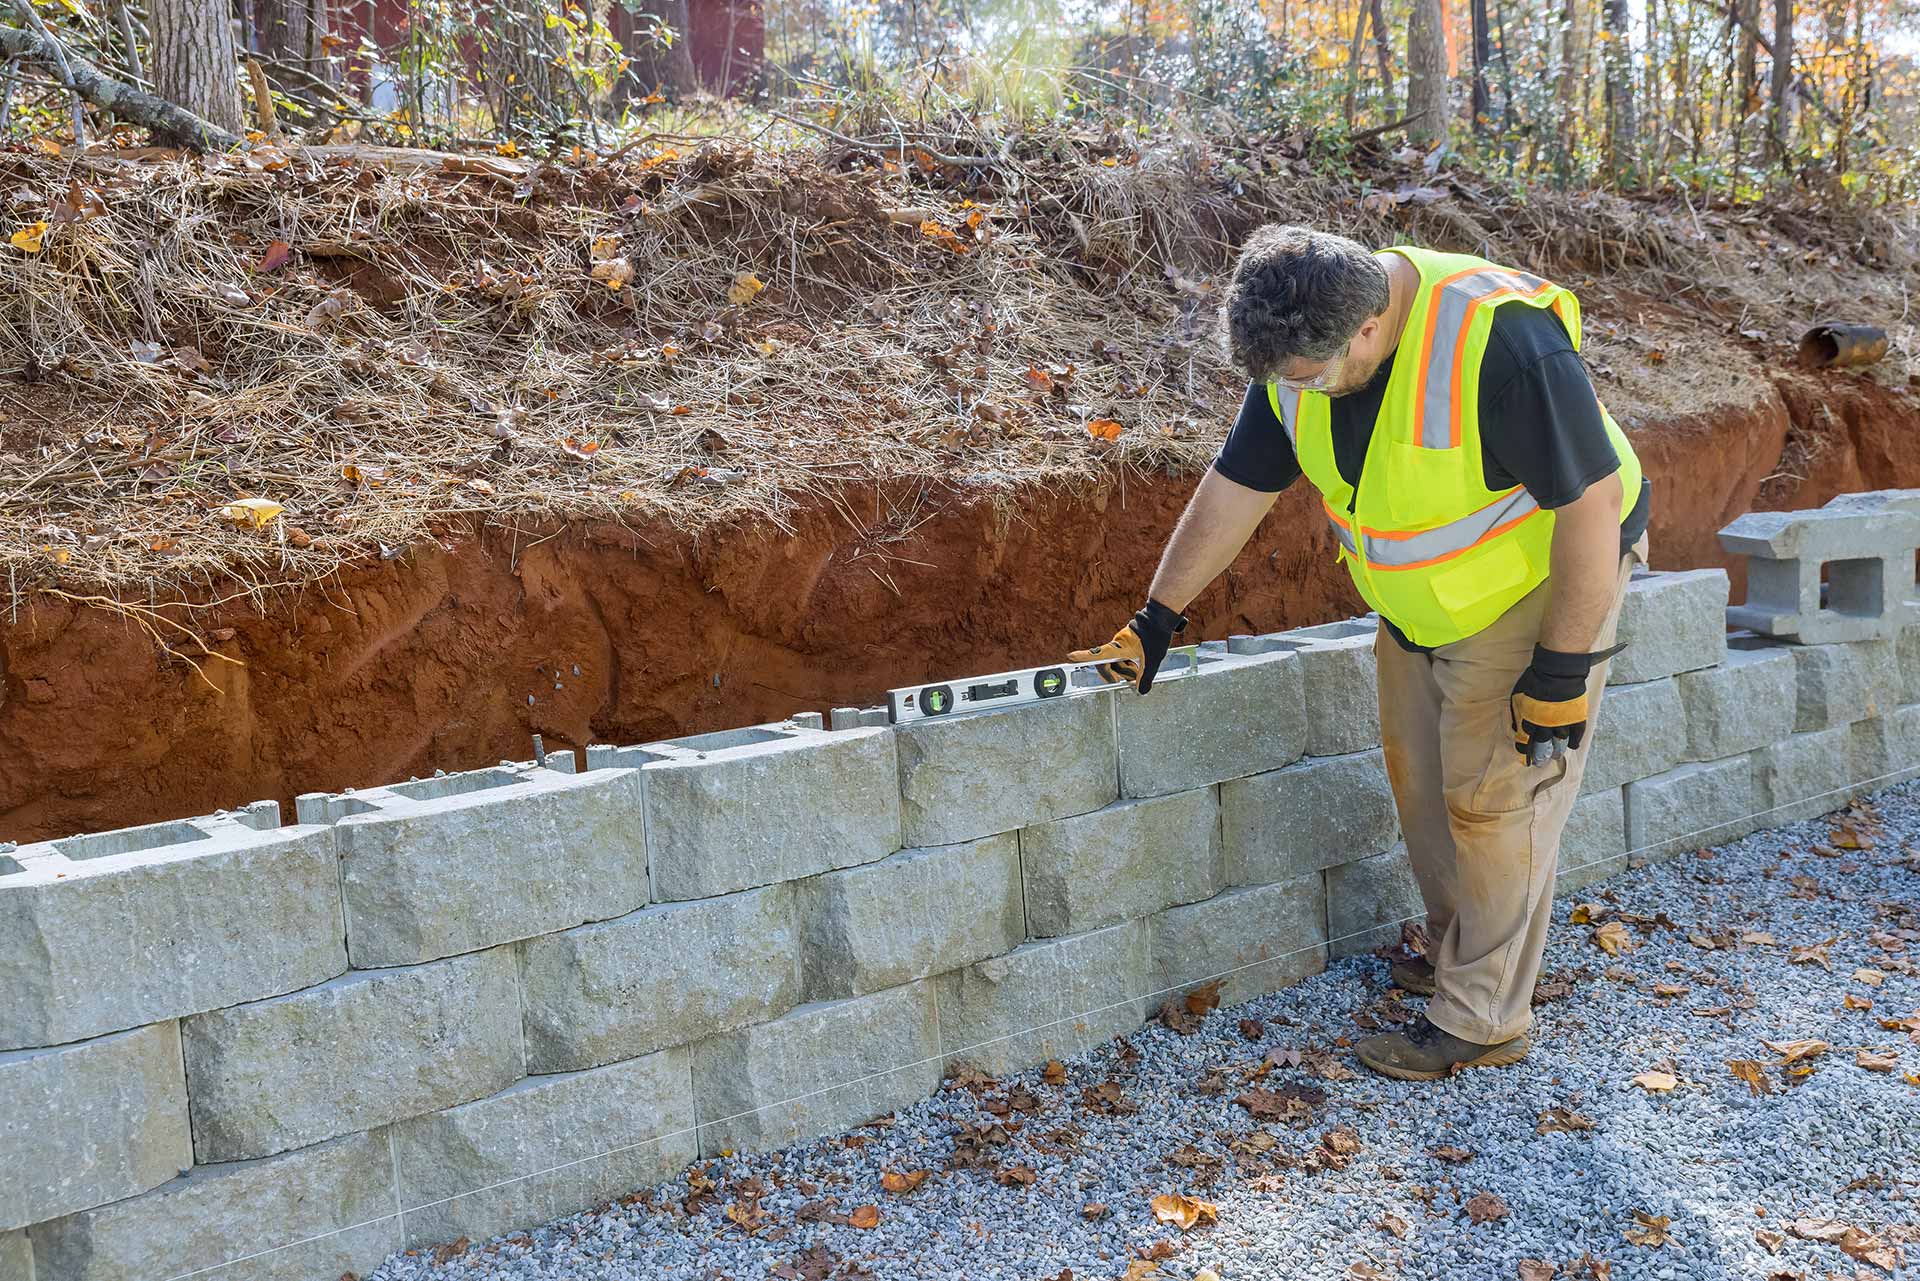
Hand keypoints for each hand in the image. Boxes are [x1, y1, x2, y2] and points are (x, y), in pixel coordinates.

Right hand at [1069, 600, 1186, 693]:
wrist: (1161, 616)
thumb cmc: (1156, 634)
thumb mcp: (1153, 660)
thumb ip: (1146, 677)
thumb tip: (1141, 691)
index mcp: (1119, 647)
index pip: (1098, 654)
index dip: (1083, 656)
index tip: (1070, 657)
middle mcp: (1117, 644)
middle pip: (1107, 663)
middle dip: (1116, 674)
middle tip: (1128, 681)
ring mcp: (1121, 641)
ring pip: (1117, 660)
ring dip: (1125, 669)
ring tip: (1138, 672)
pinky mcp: (1127, 640)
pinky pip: (1122, 654)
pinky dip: (1129, 662)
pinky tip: (1140, 663)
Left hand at [1509, 645, 1594, 762]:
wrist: (1558, 671)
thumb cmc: (1534, 680)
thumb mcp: (1518, 696)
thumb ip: (1517, 713)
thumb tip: (1517, 727)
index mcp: (1529, 720)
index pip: (1525, 742)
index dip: (1525, 751)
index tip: (1525, 758)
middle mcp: (1545, 726)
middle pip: (1542, 746)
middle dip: (1540, 755)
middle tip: (1540, 762)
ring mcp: (1562, 723)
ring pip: (1559, 743)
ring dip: (1556, 751)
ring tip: (1555, 756)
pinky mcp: (1577, 718)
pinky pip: (1576, 735)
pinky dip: (1574, 742)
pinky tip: (1571, 746)